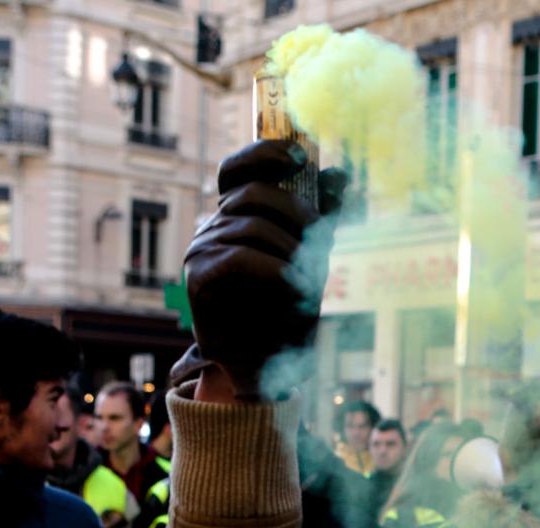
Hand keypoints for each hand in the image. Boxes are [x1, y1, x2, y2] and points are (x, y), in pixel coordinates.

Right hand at [175, 140, 347, 398]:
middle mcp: (214, 226)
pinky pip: (239, 257)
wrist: (267, 363)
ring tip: (311, 282)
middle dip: (297, 214)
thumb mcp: (312, 257)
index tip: (302, 155)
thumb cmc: (289, 310)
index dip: (264, 153)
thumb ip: (321, 218)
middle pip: (254, 194)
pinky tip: (293, 286)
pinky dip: (273, 269)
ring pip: (252, 226)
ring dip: (291, 252)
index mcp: (236, 215)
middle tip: (321, 244)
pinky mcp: (199, 279)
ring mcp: (201, 249)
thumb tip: (340, 175)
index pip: (237, 168)